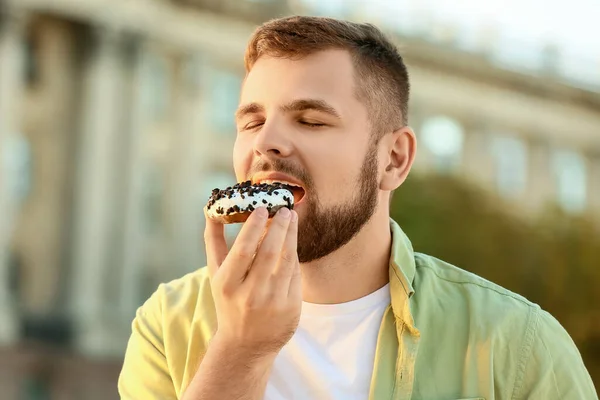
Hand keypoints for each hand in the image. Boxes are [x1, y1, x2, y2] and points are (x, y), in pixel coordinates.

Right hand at [203, 207, 301, 359]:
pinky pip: (295, 275)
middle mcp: (249, 295)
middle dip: (279, 227)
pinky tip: (292, 243)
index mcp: (227, 284)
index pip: (243, 250)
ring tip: (291, 218)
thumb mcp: (215, 274)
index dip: (254, 227)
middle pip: (269, 252)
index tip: (262, 208)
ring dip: (291, 236)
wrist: (244, 344)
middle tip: (284, 209)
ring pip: (287, 261)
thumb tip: (211, 207)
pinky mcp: (291, 308)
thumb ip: (214, 240)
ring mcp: (273, 303)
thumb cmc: (228, 300)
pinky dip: (294, 256)